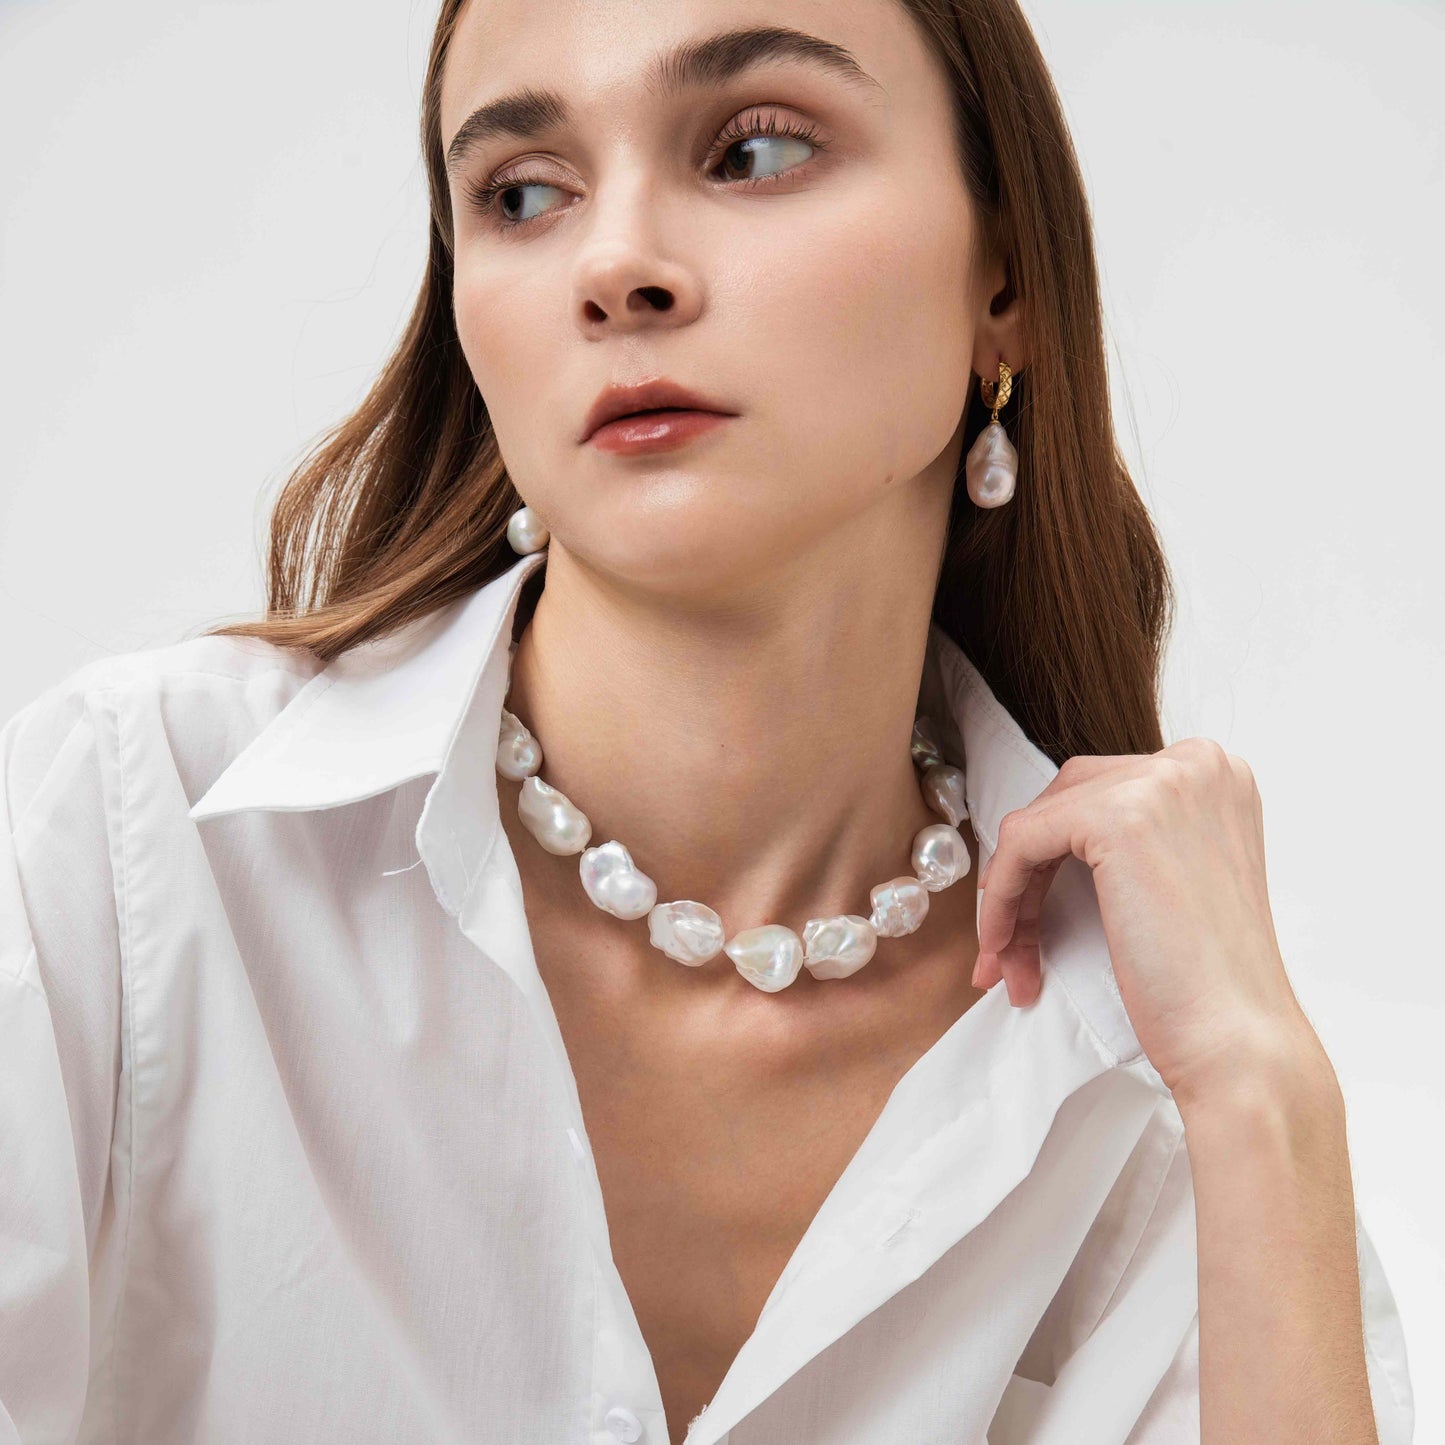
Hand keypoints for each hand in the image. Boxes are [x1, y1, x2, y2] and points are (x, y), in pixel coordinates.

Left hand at [973, 737, 1321, 1103]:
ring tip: (1006, 961)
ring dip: (1011, 896)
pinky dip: (1001, 895)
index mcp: (1216, 774)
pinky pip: (1021, 841)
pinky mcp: (1118, 817)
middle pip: (1066, 801)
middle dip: (1028, 874)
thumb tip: (1045, 834)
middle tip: (1009, 943)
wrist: (1237, 1039)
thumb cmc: (1206, 978)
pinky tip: (1002, 946)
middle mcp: (1196, 764)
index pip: (1101, 791)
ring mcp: (1160, 783)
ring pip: (1038, 823)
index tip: (1033, 913)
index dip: (1056, 853)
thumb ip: (1135, 838)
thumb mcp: (1178, 874)